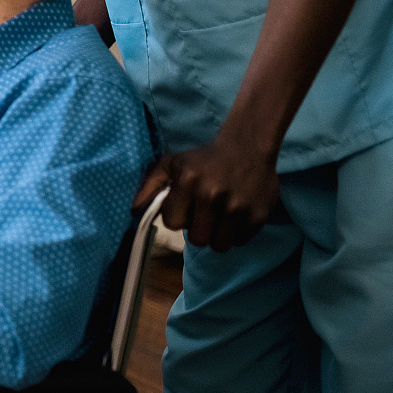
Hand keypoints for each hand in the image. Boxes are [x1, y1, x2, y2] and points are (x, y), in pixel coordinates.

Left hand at [136, 131, 281, 250]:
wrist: (248, 147)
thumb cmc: (205, 159)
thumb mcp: (172, 163)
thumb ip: (150, 185)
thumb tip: (134, 210)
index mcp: (188, 182)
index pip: (172, 223)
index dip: (177, 217)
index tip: (184, 207)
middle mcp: (212, 196)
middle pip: (197, 239)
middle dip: (197, 229)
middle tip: (203, 215)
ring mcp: (238, 208)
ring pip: (219, 245)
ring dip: (217, 235)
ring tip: (219, 217)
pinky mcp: (258, 216)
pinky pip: (239, 242)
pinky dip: (235, 233)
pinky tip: (235, 215)